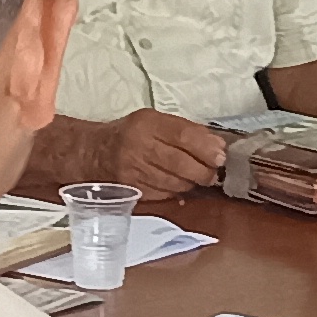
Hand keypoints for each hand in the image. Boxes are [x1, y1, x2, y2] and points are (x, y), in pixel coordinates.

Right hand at [94, 109, 227, 196]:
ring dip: (191, 183)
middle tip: (213, 173)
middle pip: (181, 164)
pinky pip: (164, 195)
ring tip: (196, 178)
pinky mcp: (133, 192)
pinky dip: (177, 191)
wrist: (95, 153)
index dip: (205, 148)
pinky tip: (178, 185)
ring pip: (175, 183)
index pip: (183, 135)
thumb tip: (217, 146)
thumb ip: (186, 131)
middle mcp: (138, 147)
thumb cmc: (132, 134)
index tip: (221, 156)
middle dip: (204, 171)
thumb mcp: (155, 121)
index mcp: (147, 124)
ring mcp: (134, 172)